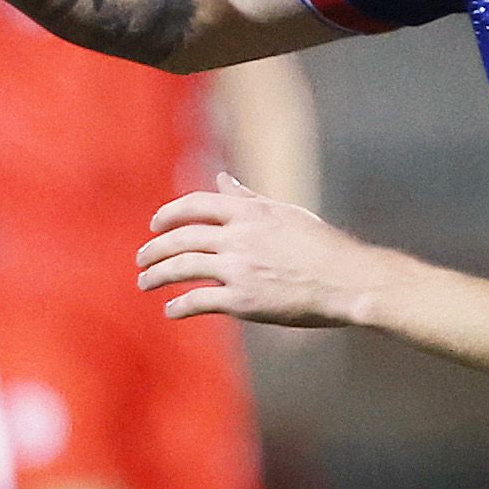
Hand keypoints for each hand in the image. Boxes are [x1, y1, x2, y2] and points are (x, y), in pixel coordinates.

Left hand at [136, 173, 388, 328]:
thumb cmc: (322, 246)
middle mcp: (239, 236)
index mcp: (249, 211)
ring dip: (156, 276)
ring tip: (145, 283)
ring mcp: (238, 268)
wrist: (347, 280)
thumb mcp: (284, 213)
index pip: (195, 205)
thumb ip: (248, 197)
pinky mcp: (242, 300)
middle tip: (141, 260)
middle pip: (180, 238)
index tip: (155, 226)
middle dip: (154, 249)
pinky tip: (171, 310)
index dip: (168, 215)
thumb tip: (222, 178)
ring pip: (182, 268)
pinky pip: (197, 301)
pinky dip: (179, 306)